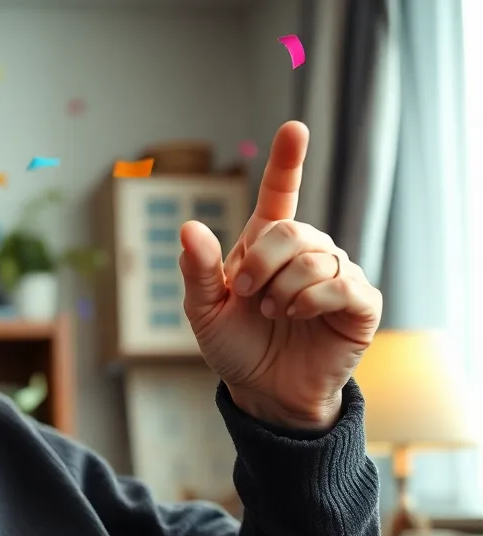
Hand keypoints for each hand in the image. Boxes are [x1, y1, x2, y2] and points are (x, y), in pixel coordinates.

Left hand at [178, 121, 382, 429]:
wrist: (263, 392)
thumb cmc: (235, 347)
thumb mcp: (204, 311)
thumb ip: (198, 270)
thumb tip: (188, 227)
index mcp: (266, 246)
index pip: (280, 194)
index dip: (287, 161)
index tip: (294, 129)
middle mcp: (306, 253)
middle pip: (292, 230)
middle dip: (262, 264)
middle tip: (248, 295)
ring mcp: (336, 275)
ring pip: (316, 257)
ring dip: (283, 290)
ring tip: (272, 314)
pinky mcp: (360, 304)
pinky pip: (342, 285)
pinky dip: (310, 301)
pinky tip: (298, 316)